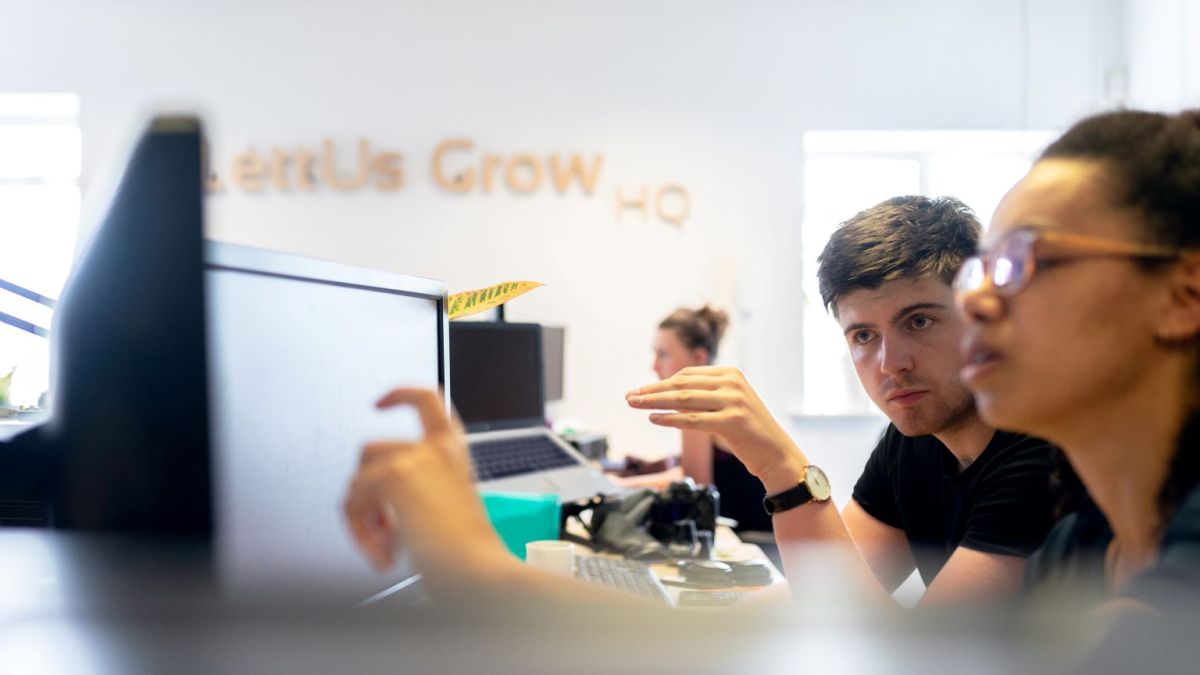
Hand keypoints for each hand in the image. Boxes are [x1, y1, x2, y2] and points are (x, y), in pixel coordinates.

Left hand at [343, 388, 510, 583]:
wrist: (477, 570)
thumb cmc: (469, 555)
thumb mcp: (444, 512)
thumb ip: (413, 496)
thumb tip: (375, 509)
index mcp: (455, 454)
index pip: (428, 400)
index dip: (400, 394)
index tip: (380, 403)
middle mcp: (437, 448)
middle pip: (372, 450)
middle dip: (366, 493)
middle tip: (383, 530)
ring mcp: (414, 458)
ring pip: (357, 479)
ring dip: (362, 517)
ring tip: (384, 547)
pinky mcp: (394, 475)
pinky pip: (352, 500)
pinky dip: (359, 531)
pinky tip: (384, 553)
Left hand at [625, 367, 806, 491]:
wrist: (776, 453)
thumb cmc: (748, 431)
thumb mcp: (727, 405)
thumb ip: (703, 396)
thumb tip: (665, 395)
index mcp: (731, 373)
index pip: (687, 375)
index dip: (661, 383)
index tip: (640, 391)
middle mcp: (732, 383)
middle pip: (681, 384)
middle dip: (652, 391)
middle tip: (629, 397)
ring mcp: (734, 401)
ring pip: (683, 399)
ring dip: (654, 402)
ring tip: (634, 405)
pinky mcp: (732, 421)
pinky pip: (693, 419)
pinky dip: (670, 418)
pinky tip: (654, 419)